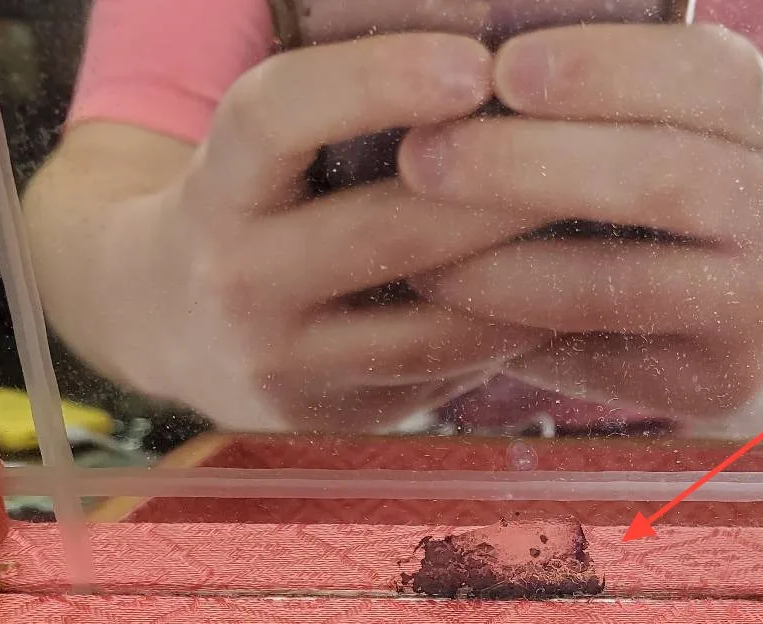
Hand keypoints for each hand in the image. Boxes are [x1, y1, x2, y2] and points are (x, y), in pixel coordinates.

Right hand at [31, 33, 549, 432]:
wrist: (164, 328)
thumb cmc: (240, 213)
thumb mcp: (258, 157)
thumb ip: (338, 124)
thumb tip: (481, 77)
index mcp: (214, 189)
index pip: (278, 118)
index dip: (376, 81)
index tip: (475, 61)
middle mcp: (238, 284)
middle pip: (386, 232)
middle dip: (500, 190)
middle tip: (591, 150)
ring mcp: (286, 368)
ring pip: (433, 328)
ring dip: (528, 279)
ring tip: (597, 232)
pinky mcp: (329, 422)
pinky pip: (440, 377)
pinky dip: (507, 336)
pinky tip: (560, 300)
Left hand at [397, 23, 762, 438]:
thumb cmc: (689, 229)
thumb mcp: (677, 148)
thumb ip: (598, 122)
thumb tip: (444, 95)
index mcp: (755, 118)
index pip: (702, 73)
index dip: (600, 67)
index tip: (502, 67)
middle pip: (659, 175)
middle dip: (528, 163)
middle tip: (423, 157)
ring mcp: (758, 296)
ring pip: (625, 277)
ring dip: (510, 263)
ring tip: (421, 251)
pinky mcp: (724, 374)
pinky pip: (607, 346)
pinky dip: (525, 323)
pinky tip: (459, 305)